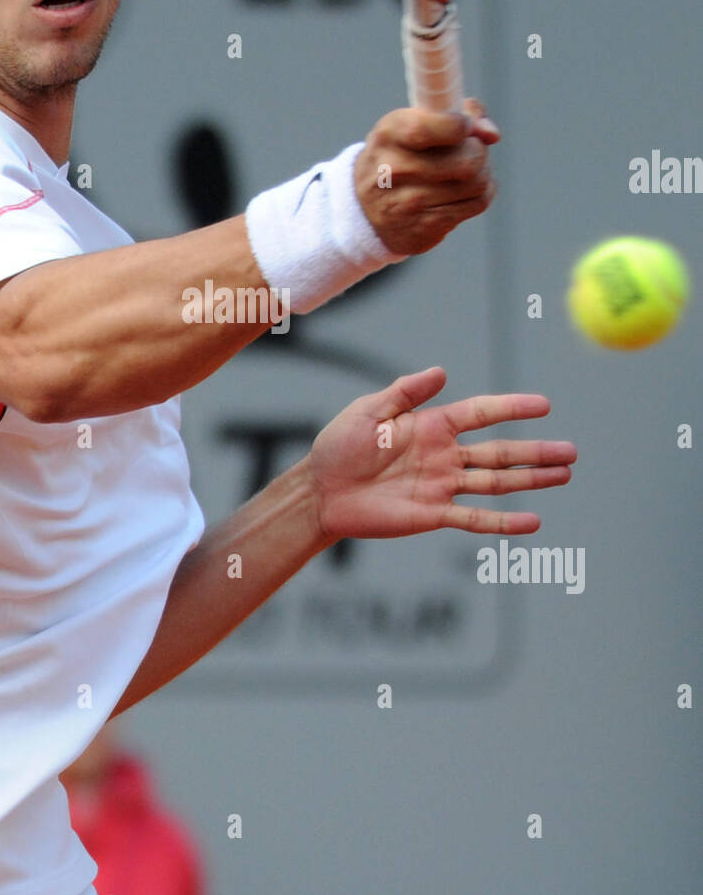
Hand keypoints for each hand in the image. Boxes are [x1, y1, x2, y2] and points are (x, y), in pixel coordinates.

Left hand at [307, 367, 575, 541]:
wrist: (321, 491)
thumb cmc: (339, 446)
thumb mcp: (369, 411)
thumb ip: (405, 393)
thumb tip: (442, 371)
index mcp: (431, 425)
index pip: (481, 413)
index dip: (512, 408)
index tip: (544, 405)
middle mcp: (444, 455)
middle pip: (500, 452)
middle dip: (536, 451)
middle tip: (572, 451)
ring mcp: (442, 486)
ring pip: (496, 483)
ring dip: (531, 480)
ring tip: (565, 475)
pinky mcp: (433, 514)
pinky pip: (475, 518)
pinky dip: (504, 521)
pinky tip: (533, 522)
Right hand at [354, 98, 499, 255]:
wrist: (365, 210)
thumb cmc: (399, 156)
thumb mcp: (412, 123)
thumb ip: (456, 112)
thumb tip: (491, 134)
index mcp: (390, 134)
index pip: (430, 128)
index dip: (461, 125)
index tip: (465, 126)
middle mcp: (394, 169)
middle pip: (469, 159)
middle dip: (478, 150)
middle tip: (468, 149)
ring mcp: (409, 203)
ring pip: (478, 183)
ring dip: (482, 173)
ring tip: (465, 171)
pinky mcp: (426, 227)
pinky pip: (477, 203)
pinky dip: (479, 194)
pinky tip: (463, 190)